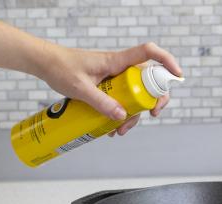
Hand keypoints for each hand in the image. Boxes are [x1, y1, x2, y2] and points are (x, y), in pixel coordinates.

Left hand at [39, 42, 181, 135]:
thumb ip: (101, 102)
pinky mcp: (107, 86)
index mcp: (117, 61)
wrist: (45, 64)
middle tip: (151, 115)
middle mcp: (120, 68)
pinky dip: (120, 114)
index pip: (149, 53)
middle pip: (148, 80)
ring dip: (133, 113)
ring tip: (119, 131)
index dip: (167, 61)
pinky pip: (121, 99)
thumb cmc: (60, 68)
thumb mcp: (80, 88)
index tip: (177, 75)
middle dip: (152, 100)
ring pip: (135, 95)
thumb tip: (122, 116)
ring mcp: (114, 78)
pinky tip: (110, 127)